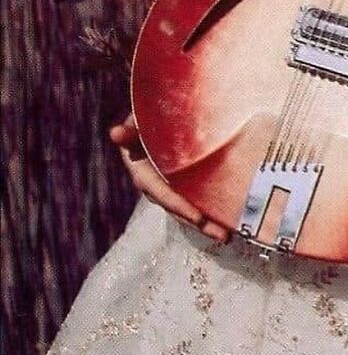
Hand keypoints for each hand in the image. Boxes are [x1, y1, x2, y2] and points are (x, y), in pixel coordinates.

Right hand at [109, 113, 229, 242]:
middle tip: (222, 235)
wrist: (153, 121)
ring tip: (226, 235)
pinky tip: (226, 222)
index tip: (198, 218)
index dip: (177, 205)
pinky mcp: (180, 186)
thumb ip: (130, 131)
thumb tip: (115, 134)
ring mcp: (167, 188)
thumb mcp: (138, 124)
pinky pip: (192, 202)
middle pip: (176, 208)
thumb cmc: (146, 119)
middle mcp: (153, 186)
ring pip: (186, 209)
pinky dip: (207, 212)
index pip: (160, 192)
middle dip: (198, 222)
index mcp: (141, 172)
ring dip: (205, 224)